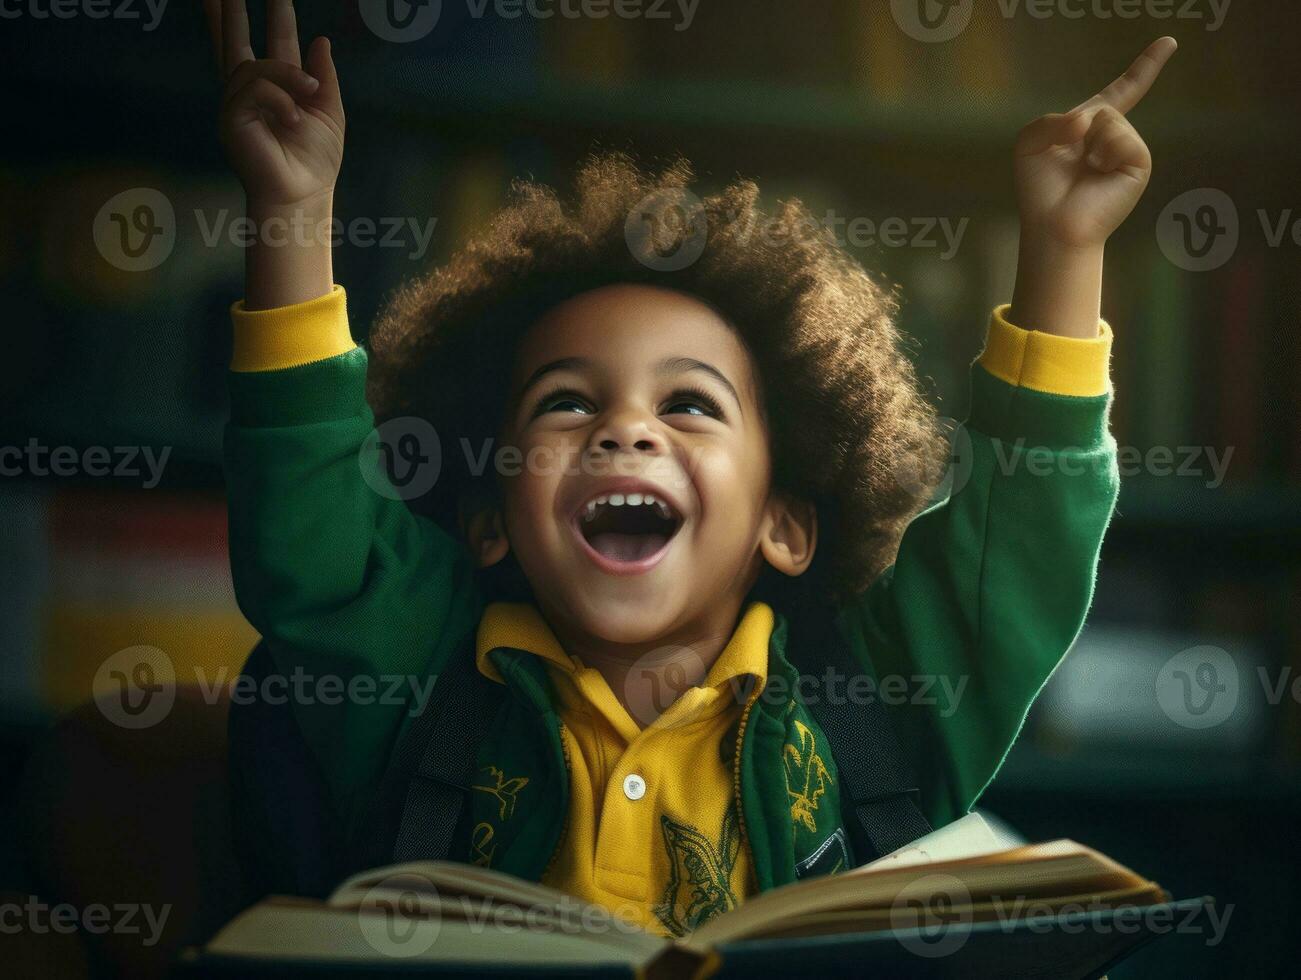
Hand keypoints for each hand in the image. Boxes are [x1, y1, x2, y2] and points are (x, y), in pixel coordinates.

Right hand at [204, 0, 344, 210]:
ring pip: (257, 66)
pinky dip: (281, 100)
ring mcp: (236, 104)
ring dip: (287, 74)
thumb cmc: (315, 160)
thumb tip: (320, 40)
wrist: (305, 193)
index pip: (263, 44)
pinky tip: (293, 120)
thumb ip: (322, 76)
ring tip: (309, 92)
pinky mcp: (231, 118)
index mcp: (274, 89)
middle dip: (231, 11)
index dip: (259, 17)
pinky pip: (255, 90)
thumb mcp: (328, 110)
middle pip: (234, 41)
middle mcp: (249, 93)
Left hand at [1014, 37, 1176, 248]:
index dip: (1144, 68)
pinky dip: (1104, 152)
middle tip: (1069, 160)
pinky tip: (1098, 173)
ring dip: (1088, 142)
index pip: (1121, 91)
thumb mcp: (1029, 144)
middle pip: (1102, 105)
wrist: (1052, 226)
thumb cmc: (1041, 189)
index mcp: (1091, 128)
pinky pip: (1122, 138)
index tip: (1168, 43)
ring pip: (1110, 119)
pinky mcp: (1139, 163)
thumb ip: (1050, 121)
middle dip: (1073, 128)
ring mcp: (1129, 148)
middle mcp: (1114, 136)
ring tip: (1085, 170)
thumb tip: (1087, 122)